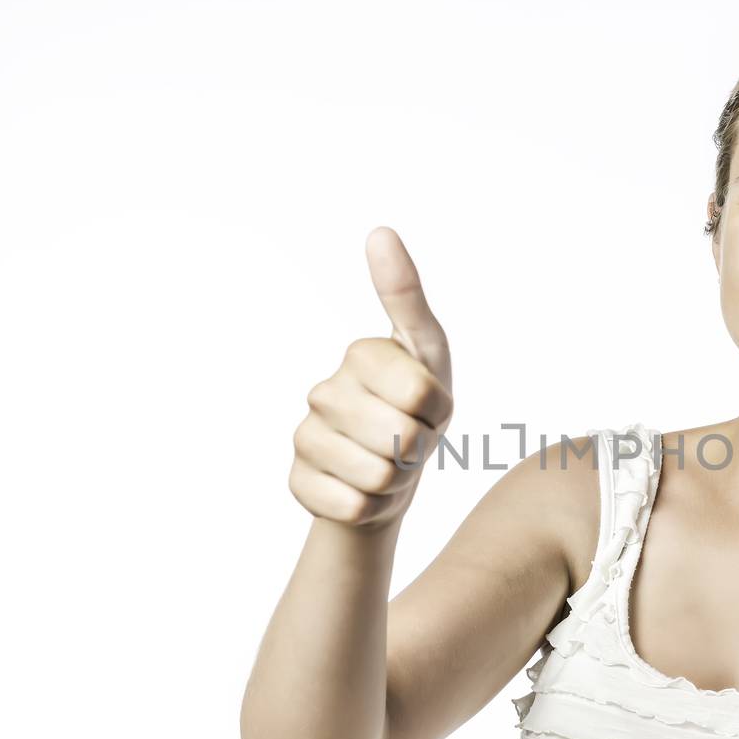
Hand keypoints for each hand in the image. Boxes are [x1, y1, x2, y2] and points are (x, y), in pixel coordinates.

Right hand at [289, 227, 453, 528]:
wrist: (387, 477)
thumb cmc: (417, 409)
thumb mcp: (429, 354)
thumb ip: (406, 297)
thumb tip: (379, 230)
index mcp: (361, 354)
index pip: (422, 391)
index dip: (439, 411)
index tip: (429, 406)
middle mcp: (324, 390)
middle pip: (403, 438)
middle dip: (421, 450)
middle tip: (410, 442)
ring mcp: (306, 437)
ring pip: (379, 476)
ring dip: (399, 481)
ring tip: (389, 465)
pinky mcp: (298, 481)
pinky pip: (354, 507)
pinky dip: (373, 508)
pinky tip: (364, 491)